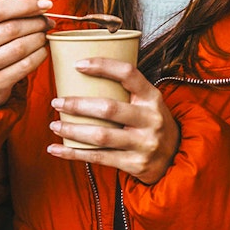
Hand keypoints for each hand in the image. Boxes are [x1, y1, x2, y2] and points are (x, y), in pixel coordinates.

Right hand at [0, 0, 51, 107]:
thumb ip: (11, 7)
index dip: (25, 5)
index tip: (47, 4)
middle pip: (10, 29)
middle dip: (36, 23)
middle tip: (49, 22)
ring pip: (18, 48)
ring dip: (38, 39)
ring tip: (45, 35)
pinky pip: (23, 67)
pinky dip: (38, 57)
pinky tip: (42, 51)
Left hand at [46, 58, 178, 184]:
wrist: (175, 157)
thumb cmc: (151, 122)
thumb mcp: (148, 102)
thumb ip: (126, 90)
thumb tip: (82, 73)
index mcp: (152, 97)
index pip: (128, 74)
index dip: (103, 66)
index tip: (78, 65)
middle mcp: (151, 120)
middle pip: (108, 109)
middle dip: (78, 105)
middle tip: (56, 102)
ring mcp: (143, 144)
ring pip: (101, 136)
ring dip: (72, 130)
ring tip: (54, 125)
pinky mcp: (134, 164)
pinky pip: (98, 158)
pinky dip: (73, 153)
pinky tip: (55, 149)